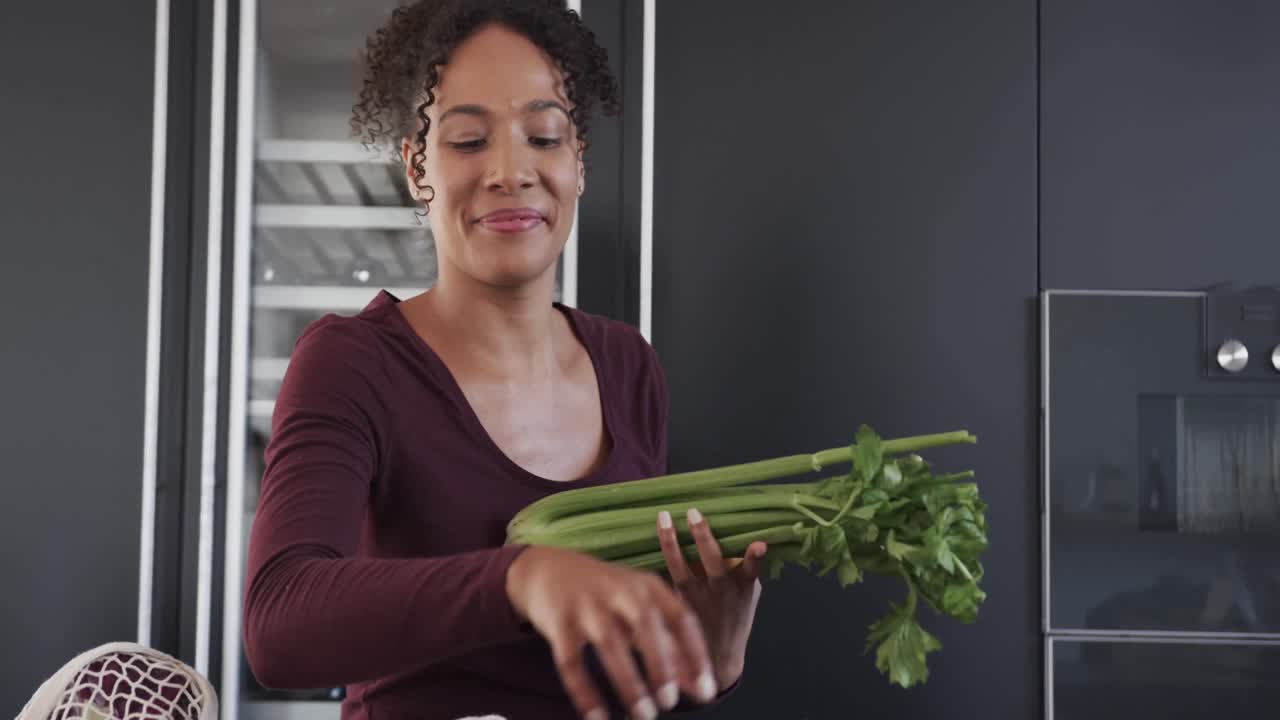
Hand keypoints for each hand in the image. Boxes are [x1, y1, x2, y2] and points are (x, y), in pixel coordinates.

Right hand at [506, 545, 720, 719]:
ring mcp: (586, 604)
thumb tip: (702, 689)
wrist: (548, 570)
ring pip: (609, 643)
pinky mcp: (558, 622)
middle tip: (670, 703)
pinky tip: (598, 718)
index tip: (707, 690)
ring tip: (643, 715)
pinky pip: (571, 661)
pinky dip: (585, 692)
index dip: (696, 655)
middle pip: (645, 624)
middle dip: (660, 665)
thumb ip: (673, 648)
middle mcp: (619, 590)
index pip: (681, 617)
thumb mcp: (642, 612)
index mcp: (647, 587)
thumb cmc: (607, 597)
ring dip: (628, 682)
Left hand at [656, 508, 765, 690]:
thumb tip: (748, 541)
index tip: (758, 544)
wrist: (718, 660)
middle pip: (713, 562)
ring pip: (682, 568)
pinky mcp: (678, 604)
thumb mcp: (749, 598)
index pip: (752, 569)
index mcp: (744, 589)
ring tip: (664, 518)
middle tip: (694, 513)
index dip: (755, 557)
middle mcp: (721, 593)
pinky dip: (661, 559)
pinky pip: (668, 578)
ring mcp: (698, 599)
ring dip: (671, 543)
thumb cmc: (735, 620)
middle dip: (704, 537)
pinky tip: (654, 539)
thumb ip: (747, 572)